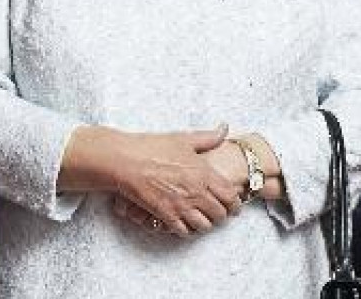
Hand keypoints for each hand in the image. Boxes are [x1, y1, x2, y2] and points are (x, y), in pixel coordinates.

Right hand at [62, 126, 240, 235]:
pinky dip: (186, 230)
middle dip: (221, 215)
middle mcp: (196, 191)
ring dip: (205, 224)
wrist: (125, 160)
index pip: (230, 196)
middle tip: (217, 212)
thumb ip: (207, 137)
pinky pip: (184, 231)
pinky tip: (183, 222)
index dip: (235, 204)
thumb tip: (224, 128)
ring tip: (201, 218)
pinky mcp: (166, 215)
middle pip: (220, 214)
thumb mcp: (183, 138)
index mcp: (203, 172)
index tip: (233, 205)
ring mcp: (181, 205)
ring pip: (204, 226)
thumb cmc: (152, 147)